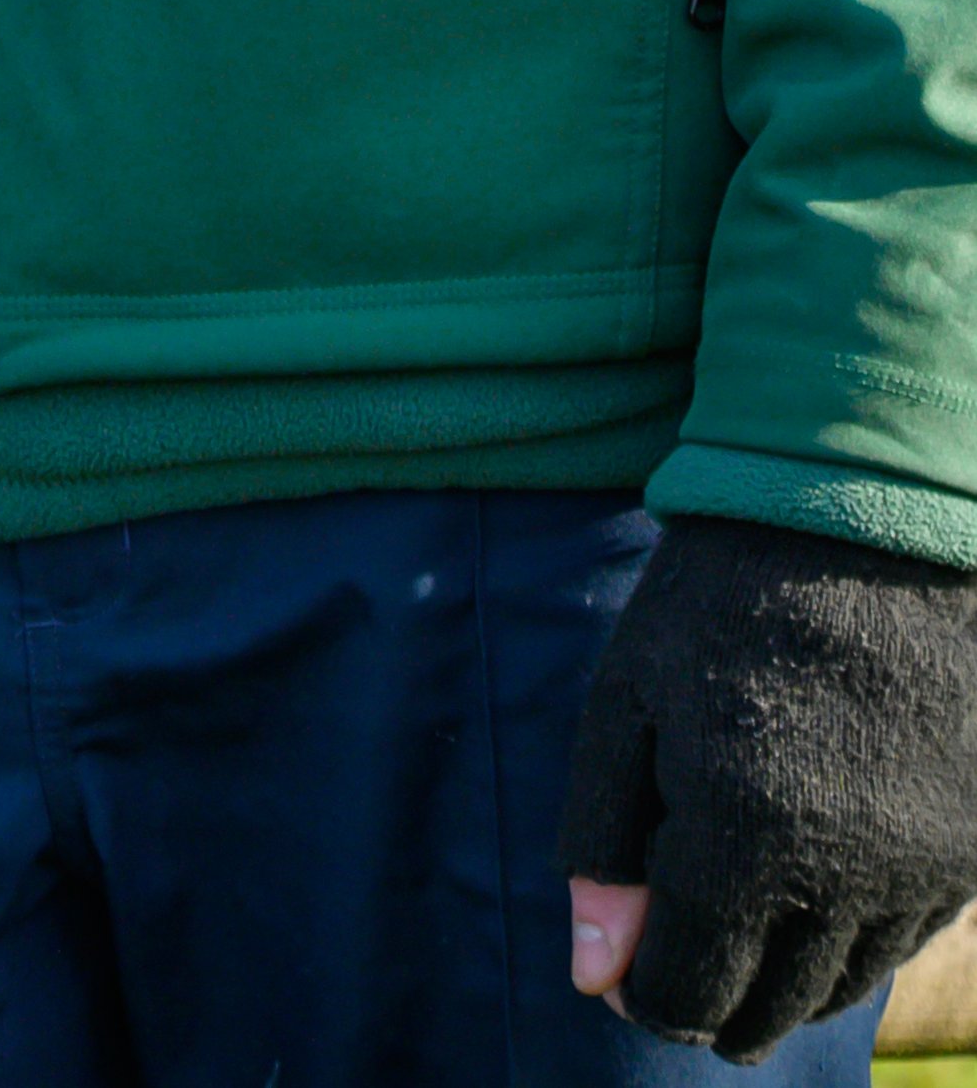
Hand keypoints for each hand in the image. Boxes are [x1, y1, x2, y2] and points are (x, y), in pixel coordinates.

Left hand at [560, 513, 976, 1049]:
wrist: (865, 523)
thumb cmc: (719, 603)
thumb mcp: (626, 704)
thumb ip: (604, 844)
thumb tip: (589, 976)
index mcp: (746, 838)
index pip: (691, 987)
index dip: (647, 997)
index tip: (622, 976)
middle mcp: (850, 874)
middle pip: (772, 1006)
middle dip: (713, 1005)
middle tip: (673, 978)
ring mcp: (926, 870)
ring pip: (843, 985)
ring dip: (783, 985)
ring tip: (735, 955)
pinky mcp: (972, 850)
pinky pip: (904, 940)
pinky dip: (849, 944)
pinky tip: (807, 907)